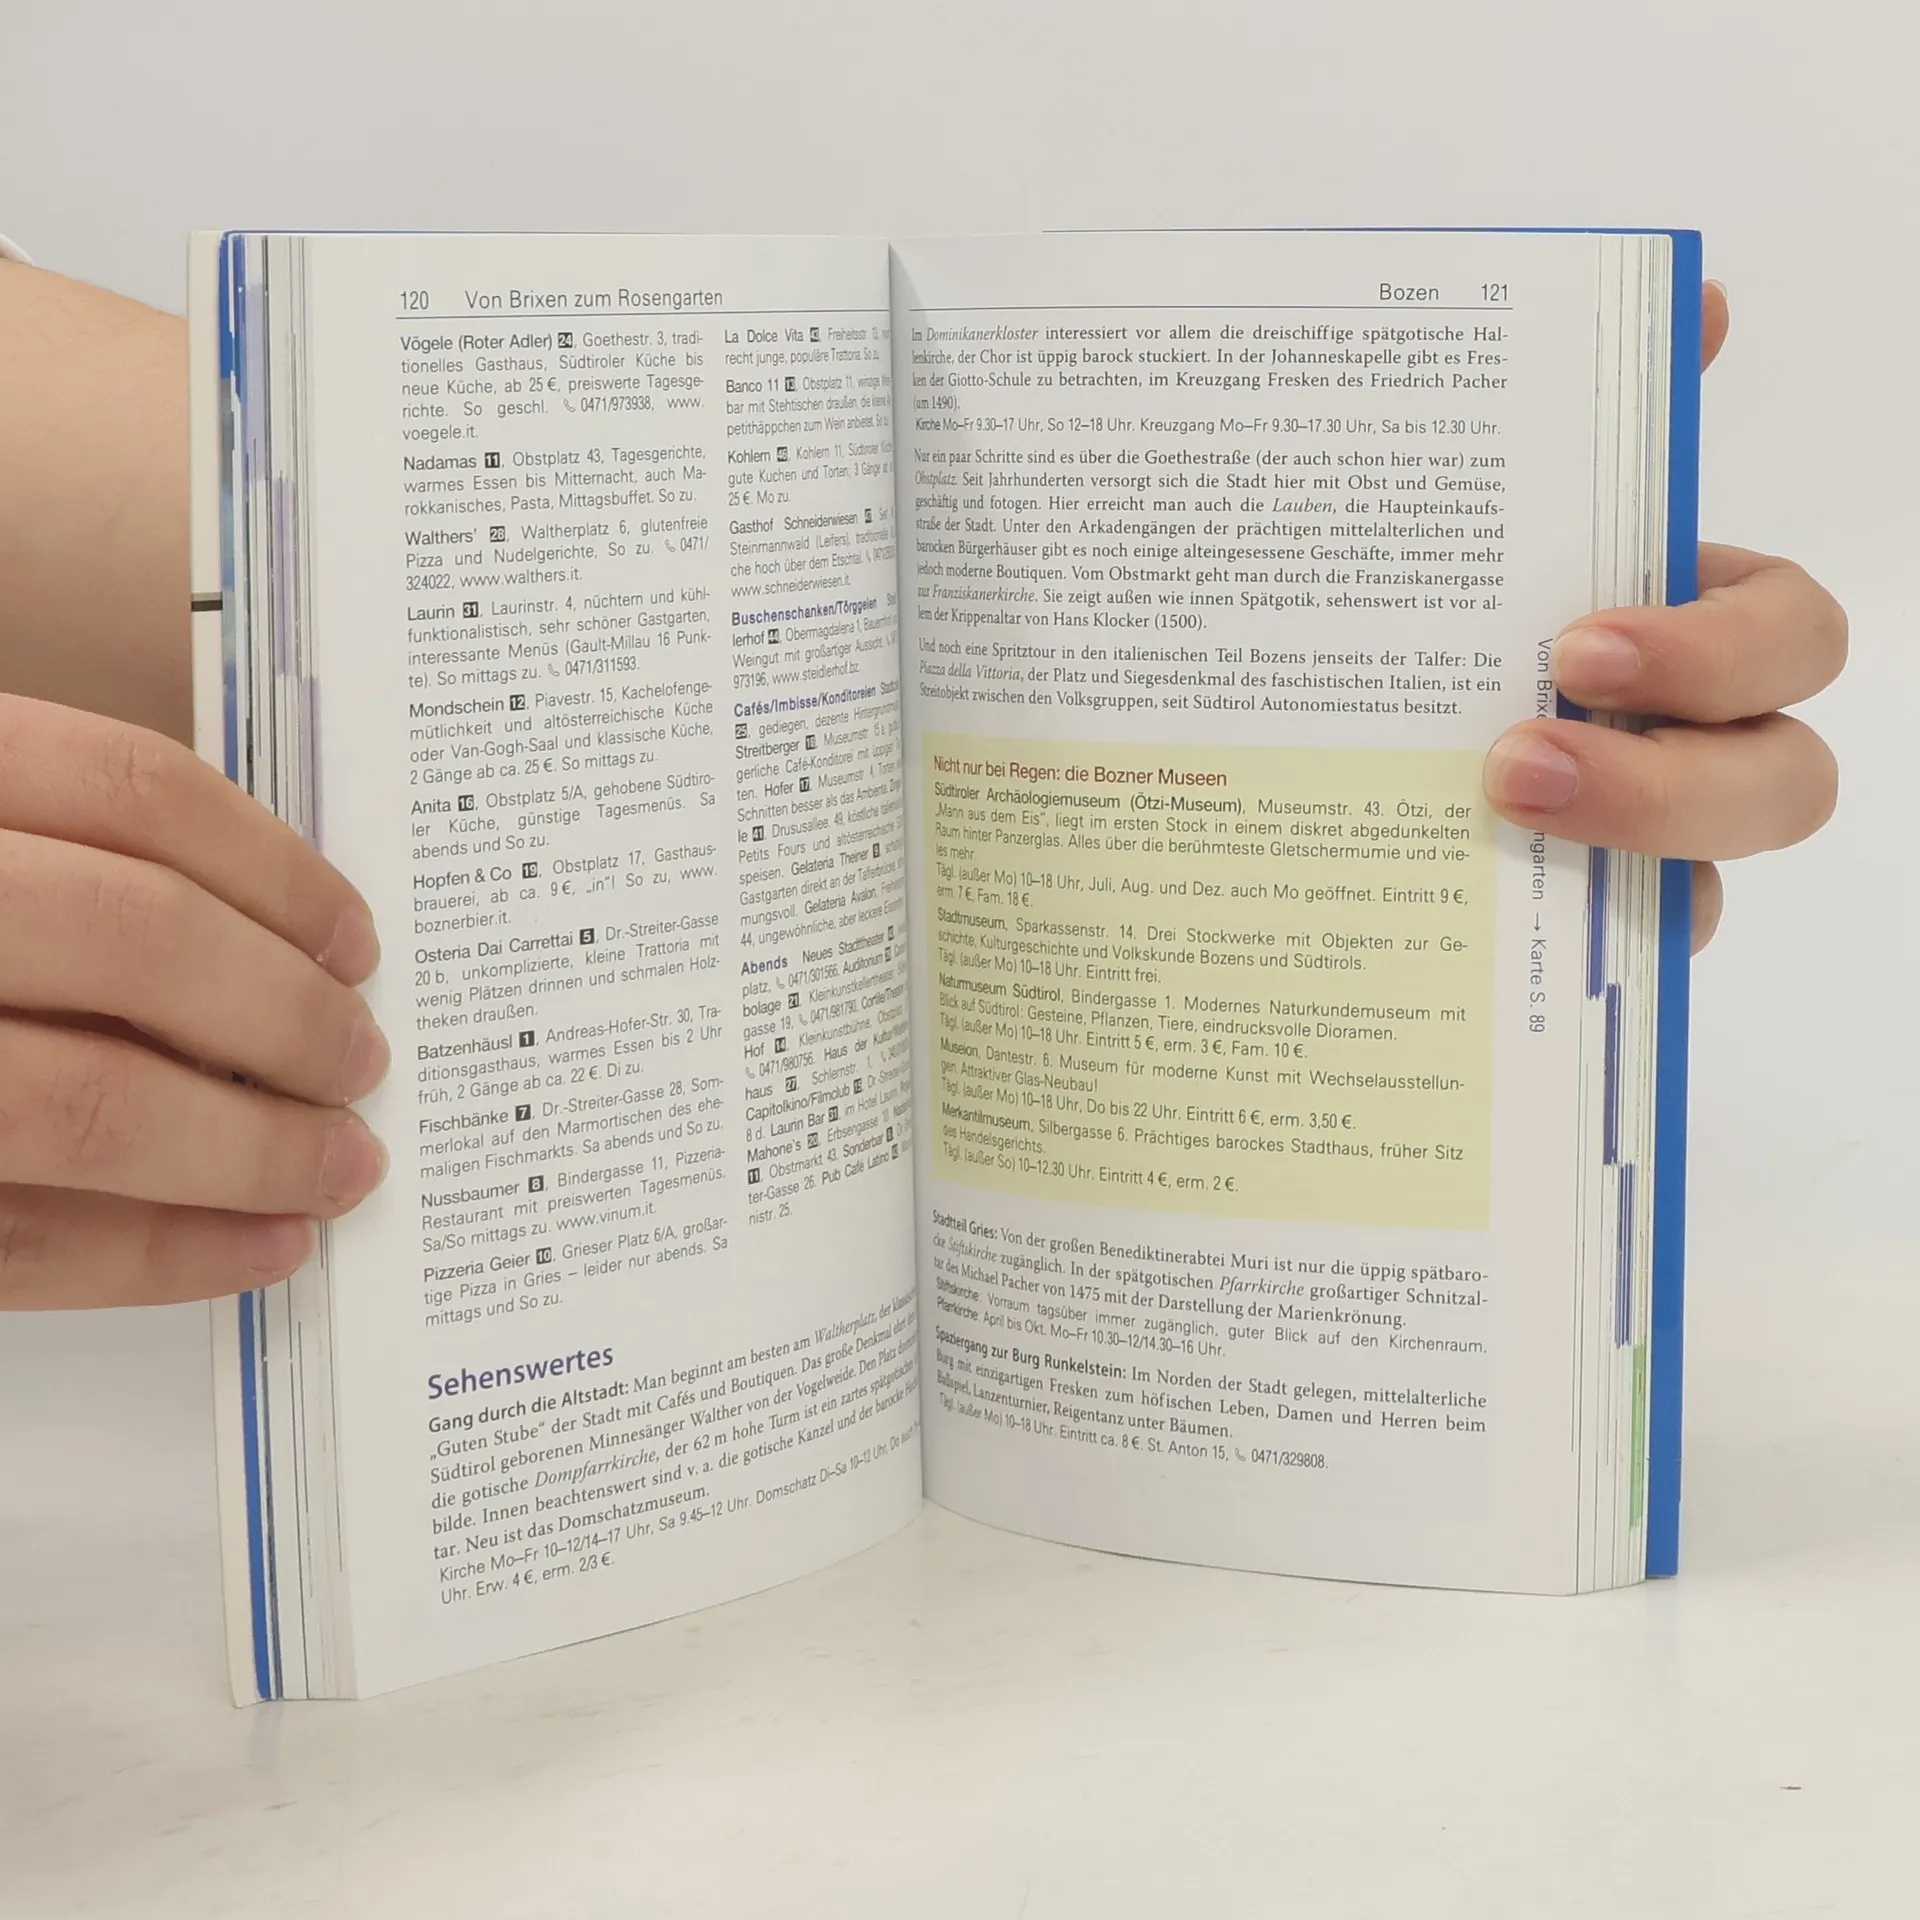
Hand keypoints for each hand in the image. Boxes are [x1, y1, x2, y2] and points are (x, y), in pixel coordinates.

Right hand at [0, 696, 388, 1308]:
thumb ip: (45, 850)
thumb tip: (266, 935)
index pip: (128, 790)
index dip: (274, 868)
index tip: (355, 936)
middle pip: (135, 942)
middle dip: (285, 1014)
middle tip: (365, 1061)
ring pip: (88, 1105)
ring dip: (250, 1148)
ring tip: (341, 1167)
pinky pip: (21, 1240)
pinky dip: (162, 1256)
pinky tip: (258, 1250)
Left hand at [1481, 283, 1844, 948]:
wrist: (1324, 723)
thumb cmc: (1436, 610)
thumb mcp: (1479, 522)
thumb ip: (1589, 428)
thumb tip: (1695, 294)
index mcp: (1687, 636)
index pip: (1780, 632)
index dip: (1713, 642)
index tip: (1580, 640)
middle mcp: (1692, 746)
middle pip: (1779, 769)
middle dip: (1670, 759)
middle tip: (1524, 738)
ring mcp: (1648, 852)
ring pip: (1715, 876)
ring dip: (1626, 842)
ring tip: (1496, 810)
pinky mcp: (1594, 935)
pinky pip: (1625, 962)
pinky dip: (1571, 953)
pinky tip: (1484, 931)